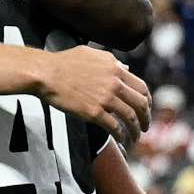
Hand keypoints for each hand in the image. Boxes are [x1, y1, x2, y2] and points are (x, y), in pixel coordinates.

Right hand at [36, 46, 152, 137]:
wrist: (46, 73)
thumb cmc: (64, 63)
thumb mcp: (92, 54)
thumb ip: (111, 61)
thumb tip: (124, 67)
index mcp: (115, 69)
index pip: (141, 87)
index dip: (147, 100)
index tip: (146, 108)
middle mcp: (114, 84)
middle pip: (140, 104)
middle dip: (146, 117)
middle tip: (145, 126)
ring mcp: (105, 99)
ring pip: (130, 118)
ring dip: (136, 129)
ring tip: (135, 136)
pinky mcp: (93, 112)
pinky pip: (114, 127)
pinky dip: (120, 135)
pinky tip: (121, 139)